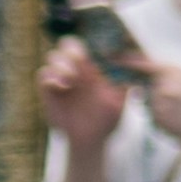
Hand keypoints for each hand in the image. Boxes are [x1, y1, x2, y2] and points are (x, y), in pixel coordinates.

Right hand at [36, 37, 127, 152]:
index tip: (98, 47)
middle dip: (72, 49)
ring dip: (62, 64)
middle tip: (80, 59)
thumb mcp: (120, 102)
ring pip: (53, 57)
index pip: (88, 45)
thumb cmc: (107, 119)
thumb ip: (125, 86)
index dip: (91, 41)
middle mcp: (76, 70)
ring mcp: (61, 79)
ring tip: (71, 79)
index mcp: (94, 69)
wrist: (90, 139)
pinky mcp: (49, 90)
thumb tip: (137, 69)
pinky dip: (51, 76)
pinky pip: (43, 74)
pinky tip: (62, 87)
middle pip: (67, 45)